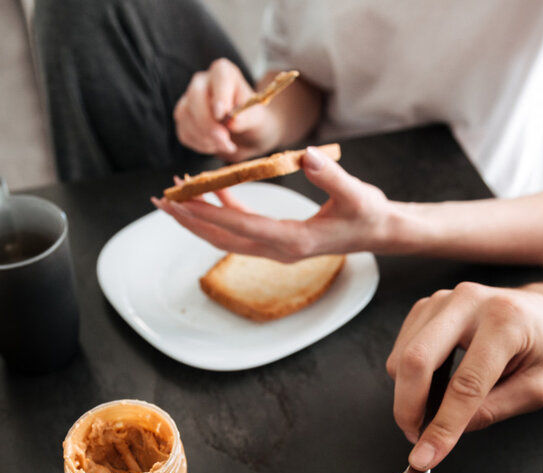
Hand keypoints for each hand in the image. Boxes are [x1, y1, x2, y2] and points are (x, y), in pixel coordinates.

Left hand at [150, 147, 393, 262]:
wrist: (380, 231)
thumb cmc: (370, 213)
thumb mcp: (357, 193)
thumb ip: (333, 176)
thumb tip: (309, 155)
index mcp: (293, 240)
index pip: (242, 227)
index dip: (210, 214)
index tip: (182, 202)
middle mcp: (279, 248)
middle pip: (223, 237)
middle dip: (190, 220)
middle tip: (161, 201)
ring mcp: (276, 245)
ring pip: (227, 234)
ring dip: (199, 216)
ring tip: (173, 196)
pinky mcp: (277, 236)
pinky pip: (241, 224)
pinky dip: (223, 207)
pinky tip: (212, 186)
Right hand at [173, 59, 278, 161]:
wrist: (242, 133)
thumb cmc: (249, 118)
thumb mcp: (256, 118)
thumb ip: (246, 117)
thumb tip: (232, 121)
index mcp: (224, 72)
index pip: (219, 76)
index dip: (220, 96)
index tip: (222, 114)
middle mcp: (202, 82)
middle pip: (196, 96)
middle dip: (208, 123)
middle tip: (225, 141)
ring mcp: (188, 99)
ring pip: (186, 116)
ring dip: (206, 137)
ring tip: (226, 145)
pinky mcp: (183, 118)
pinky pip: (184, 132)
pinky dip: (200, 144)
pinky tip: (215, 145)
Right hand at [386, 283, 542, 470]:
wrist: (540, 314)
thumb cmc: (540, 348)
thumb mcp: (533, 390)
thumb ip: (492, 411)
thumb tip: (448, 432)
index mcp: (505, 322)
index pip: (466, 384)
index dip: (443, 426)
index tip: (426, 456)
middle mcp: (469, 302)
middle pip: (417, 360)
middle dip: (408, 408)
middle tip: (415, 436)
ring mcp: (443, 300)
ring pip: (402, 358)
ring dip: (409, 396)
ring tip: (436, 408)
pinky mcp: (426, 306)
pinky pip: (400, 350)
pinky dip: (409, 379)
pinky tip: (433, 384)